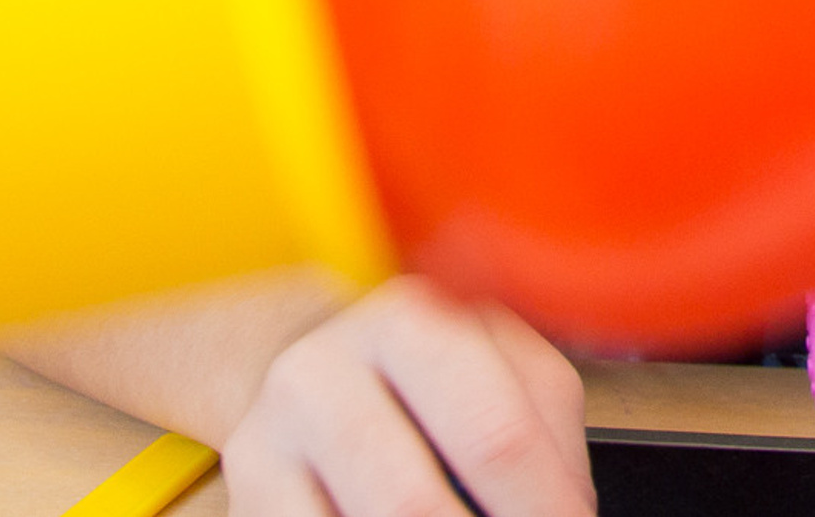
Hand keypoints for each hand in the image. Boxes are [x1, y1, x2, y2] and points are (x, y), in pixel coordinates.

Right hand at [220, 276, 594, 516]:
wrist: (308, 361)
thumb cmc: (429, 369)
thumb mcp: (499, 361)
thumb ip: (545, 424)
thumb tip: (569, 509)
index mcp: (414, 316)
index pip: (497, 432)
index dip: (543, 505)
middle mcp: (329, 363)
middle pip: (415, 501)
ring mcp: (273, 430)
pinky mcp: (245, 485)